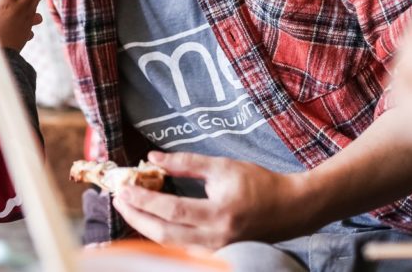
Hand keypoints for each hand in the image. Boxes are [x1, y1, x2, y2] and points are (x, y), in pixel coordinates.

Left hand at [111, 152, 307, 249]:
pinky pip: (181, 249)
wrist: (292, 208)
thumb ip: (186, 163)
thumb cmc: (259, 183)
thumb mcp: (222, 166)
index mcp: (219, 214)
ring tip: (129, 207)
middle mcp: (216, 238)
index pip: (171, 210)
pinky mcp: (216, 254)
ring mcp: (216, 250)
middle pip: (165, 234)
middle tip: (118, 198)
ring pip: (170, 245)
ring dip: (145, 226)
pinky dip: (161, 235)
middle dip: (137, 216)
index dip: (144, 199)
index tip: (124, 187)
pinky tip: (149, 221)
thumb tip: (152, 158)